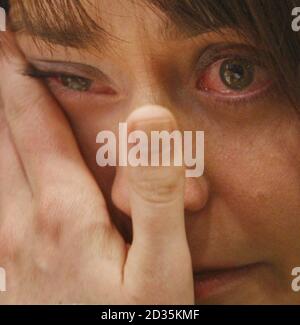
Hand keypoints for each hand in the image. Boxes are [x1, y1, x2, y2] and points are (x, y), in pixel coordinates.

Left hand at [0, 33, 193, 303]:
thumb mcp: (161, 265)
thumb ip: (155, 193)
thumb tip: (149, 122)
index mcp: (65, 214)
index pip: (37, 128)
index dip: (23, 85)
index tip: (14, 49)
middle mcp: (27, 225)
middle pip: (5, 143)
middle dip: (1, 98)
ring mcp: (13, 250)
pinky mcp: (13, 272)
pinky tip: (3, 180)